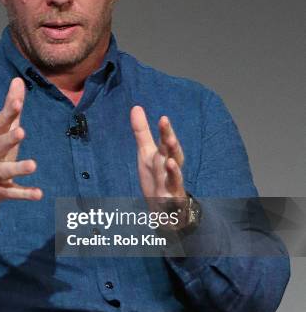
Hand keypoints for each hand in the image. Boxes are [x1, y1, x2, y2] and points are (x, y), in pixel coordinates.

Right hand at [0, 77, 42, 213]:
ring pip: (6, 170)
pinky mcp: (1, 191)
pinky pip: (13, 193)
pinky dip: (25, 194)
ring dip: (19, 168)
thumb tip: (18, 80)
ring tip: (33, 165)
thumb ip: (11, 106)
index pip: (1, 122)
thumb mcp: (2, 128)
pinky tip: (39, 194)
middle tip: (22, 131)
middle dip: (9, 138)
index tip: (17, 101)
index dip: (9, 112)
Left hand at [130, 106, 186, 222]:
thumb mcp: (146, 152)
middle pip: (173, 155)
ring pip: (175, 177)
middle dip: (172, 146)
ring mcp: (172, 185)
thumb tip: (136, 107)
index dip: (165, 131)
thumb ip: (142, 131)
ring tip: (171, 162)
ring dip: (174, 170)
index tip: (163, 119)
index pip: (165, 141)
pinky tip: (167, 197)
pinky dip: (171, 197)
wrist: (165, 205)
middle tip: (168, 137)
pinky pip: (172, 200)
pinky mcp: (171, 202)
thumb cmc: (157, 175)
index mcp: (164, 155)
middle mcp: (170, 168)